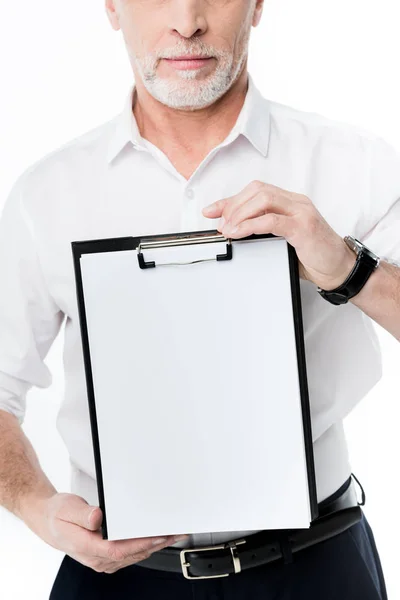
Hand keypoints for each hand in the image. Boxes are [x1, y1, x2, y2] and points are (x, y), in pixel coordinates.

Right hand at [22, 492, 187, 573]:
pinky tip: (156, 540)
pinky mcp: (106, 556)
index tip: (157, 535)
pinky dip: (145, 547)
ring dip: (154, 546)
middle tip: (175, 532)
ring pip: (133, 556)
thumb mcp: (67, 508)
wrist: (48, 521)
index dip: (140, 543)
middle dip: (156, 543)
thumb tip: (97, 517)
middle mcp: (96, 557)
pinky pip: (129, 555)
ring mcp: (101, 559)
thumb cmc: (58, 514)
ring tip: (172, 535)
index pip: (118, 549)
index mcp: (86, 546)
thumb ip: (83, 514)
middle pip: (131, 554)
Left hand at [202, 180, 356, 290]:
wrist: (340, 269)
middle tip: (220, 224)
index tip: (210, 211)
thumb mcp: (283, 240)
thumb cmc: (313, 256)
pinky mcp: (303, 227)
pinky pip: (271, 220)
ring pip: (263, 199)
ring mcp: (301, 212)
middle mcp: (296, 202)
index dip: (230, 200)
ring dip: (240, 213)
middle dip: (232, 205)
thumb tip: (233, 233)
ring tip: (227, 229)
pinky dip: (250, 225)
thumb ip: (264, 232)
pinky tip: (239, 233)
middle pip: (257, 190)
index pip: (255, 191)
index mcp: (291, 202)